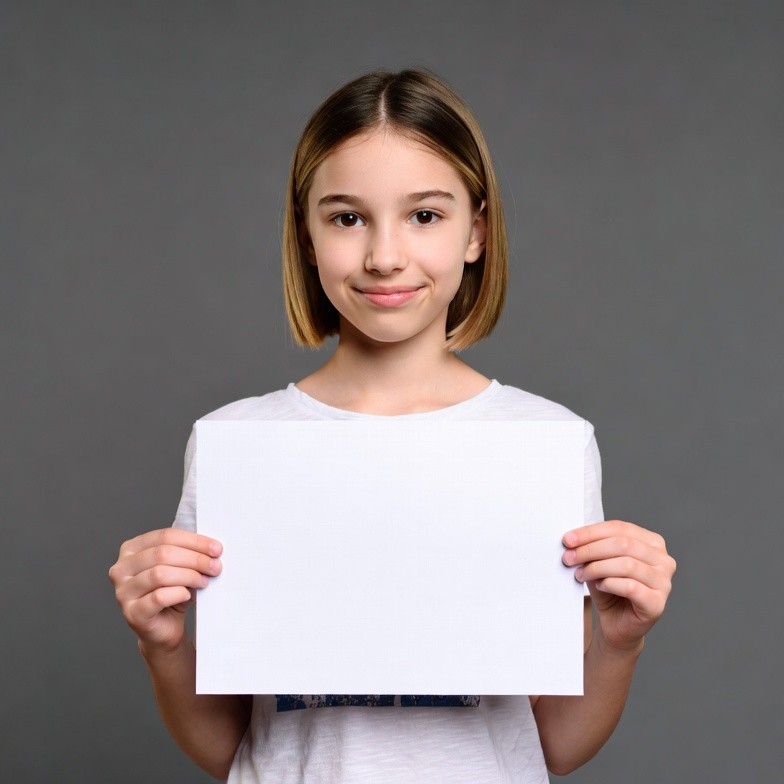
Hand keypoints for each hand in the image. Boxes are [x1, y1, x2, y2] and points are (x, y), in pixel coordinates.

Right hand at [108, 528, 221, 651]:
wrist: (165, 628)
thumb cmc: (172, 593)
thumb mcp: (179, 567)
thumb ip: (188, 553)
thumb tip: (212, 548)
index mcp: (131, 549)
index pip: (165, 536)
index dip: (194, 541)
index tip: (216, 548)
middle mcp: (121, 569)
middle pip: (162, 554)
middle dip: (195, 559)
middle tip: (215, 566)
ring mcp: (123, 592)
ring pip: (159, 574)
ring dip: (189, 575)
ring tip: (204, 581)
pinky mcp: (132, 613)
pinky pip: (159, 597)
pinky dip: (179, 593)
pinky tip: (188, 595)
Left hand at [562, 520, 675, 651]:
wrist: (616, 624)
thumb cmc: (609, 589)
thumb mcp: (599, 562)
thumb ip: (592, 547)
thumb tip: (572, 539)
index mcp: (652, 543)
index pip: (620, 528)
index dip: (591, 532)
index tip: (568, 539)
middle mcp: (664, 560)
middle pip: (623, 544)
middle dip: (590, 549)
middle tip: (569, 557)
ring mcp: (664, 582)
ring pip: (627, 564)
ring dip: (597, 567)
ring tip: (581, 574)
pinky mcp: (657, 603)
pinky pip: (630, 587)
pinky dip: (609, 583)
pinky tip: (599, 586)